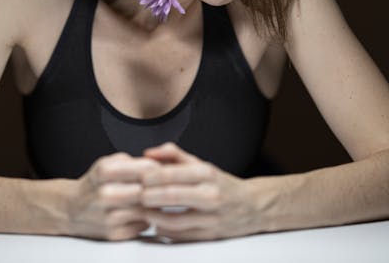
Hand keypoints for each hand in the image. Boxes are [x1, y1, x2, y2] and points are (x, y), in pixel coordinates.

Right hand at [67, 152, 159, 240]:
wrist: (70, 208)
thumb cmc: (93, 184)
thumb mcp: (106, 163)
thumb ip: (131, 161)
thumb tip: (159, 166)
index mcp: (104, 172)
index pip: (146, 169)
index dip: (159, 170)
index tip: (162, 170)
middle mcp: (106, 194)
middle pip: (149, 191)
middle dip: (158, 189)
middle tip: (162, 186)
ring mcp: (110, 216)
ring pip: (148, 210)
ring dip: (154, 204)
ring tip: (150, 198)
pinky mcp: (114, 234)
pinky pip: (143, 225)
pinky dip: (145, 218)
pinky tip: (139, 212)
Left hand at [141, 142, 258, 240]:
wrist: (253, 206)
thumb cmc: (221, 184)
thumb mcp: (201, 164)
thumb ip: (173, 155)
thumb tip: (147, 153)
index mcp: (207, 174)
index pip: (172, 174)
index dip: (150, 177)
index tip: (137, 178)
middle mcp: (211, 195)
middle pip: (171, 196)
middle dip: (148, 196)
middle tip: (135, 195)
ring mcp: (212, 217)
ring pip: (174, 220)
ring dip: (153, 216)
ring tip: (143, 210)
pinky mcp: (210, 236)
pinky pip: (181, 236)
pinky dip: (165, 231)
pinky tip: (156, 224)